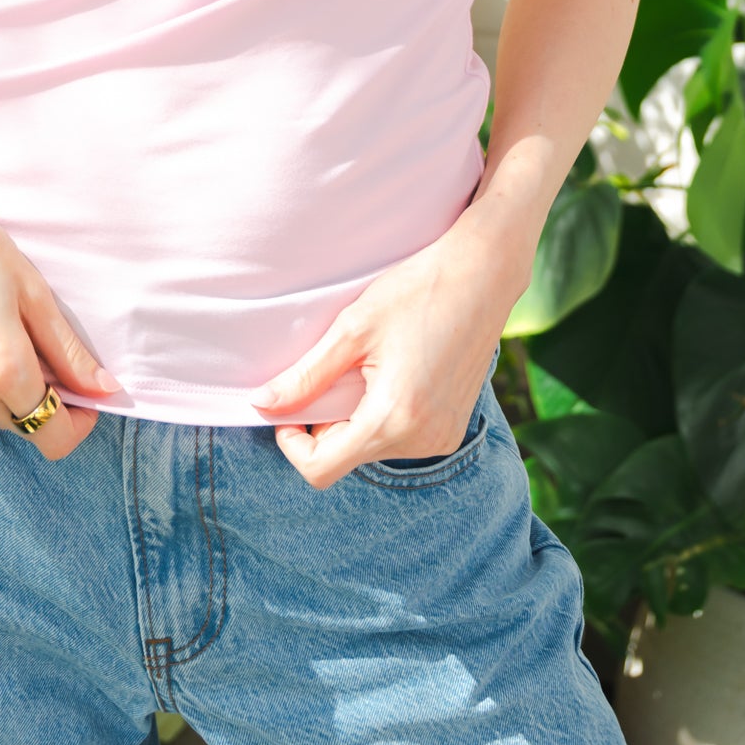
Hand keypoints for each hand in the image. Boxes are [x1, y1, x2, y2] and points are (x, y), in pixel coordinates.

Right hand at [0, 146, 116, 461]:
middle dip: (43, 402)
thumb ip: (68, 351)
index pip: (52, 436)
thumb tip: (103, 388)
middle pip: (22, 426)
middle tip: (40, 349)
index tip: (85, 397)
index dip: (78, 424)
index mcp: (3, 369)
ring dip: (6, 395)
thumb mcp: (32, 291)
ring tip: (1, 337)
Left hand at [254, 200, 531, 490]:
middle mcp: (421, 441)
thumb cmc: (417, 291)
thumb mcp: (351, 329)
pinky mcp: (452, 428)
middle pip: (346, 459)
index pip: (321, 469)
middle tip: (330, 373)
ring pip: (372, 449)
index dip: (292, 443)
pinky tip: (390, 374)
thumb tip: (261, 404)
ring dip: (354, 419)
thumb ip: (305, 376)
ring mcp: (442, 438)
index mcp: (393, 420)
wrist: (483, 275)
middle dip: (325, 425)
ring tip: (365, 369)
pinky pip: (400, 439)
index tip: (289, 406)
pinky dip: (382, 417)